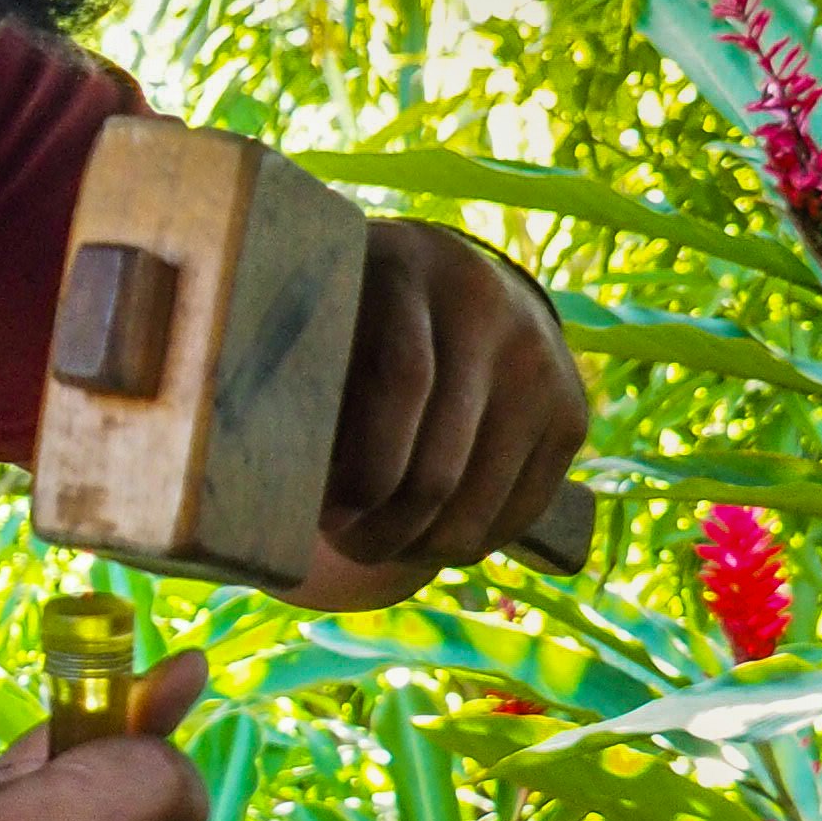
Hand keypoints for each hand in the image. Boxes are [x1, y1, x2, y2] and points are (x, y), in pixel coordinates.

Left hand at [299, 216, 587, 606]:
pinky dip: (467, 543)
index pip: (403, 382)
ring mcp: (541, 362)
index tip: (322, 515)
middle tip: (343, 545)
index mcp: (410, 271)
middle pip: (440, 465)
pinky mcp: (572, 411)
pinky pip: (518, 512)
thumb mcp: (322, 310)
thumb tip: (249, 478)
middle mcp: (490, 310)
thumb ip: (292, 371)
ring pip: (479, 503)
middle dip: (384, 531)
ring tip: (374, 547)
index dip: (362, 470)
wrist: (458, 280)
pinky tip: (426, 539)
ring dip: (421, 549)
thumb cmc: (354, 312)